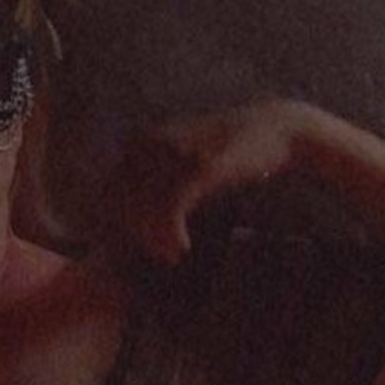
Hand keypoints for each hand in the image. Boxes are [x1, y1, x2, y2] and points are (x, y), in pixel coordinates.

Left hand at [107, 99, 308, 264]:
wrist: (277, 128)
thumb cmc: (230, 152)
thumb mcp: (186, 160)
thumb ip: (158, 179)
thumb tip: (132, 216)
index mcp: (144, 142)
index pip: (107, 190)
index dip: (112, 223)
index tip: (132, 245)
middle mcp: (153, 145)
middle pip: (119, 203)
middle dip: (132, 236)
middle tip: (157, 253)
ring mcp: (177, 155)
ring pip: (142, 210)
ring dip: (153, 241)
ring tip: (172, 255)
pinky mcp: (201, 167)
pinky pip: (171, 209)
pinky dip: (171, 235)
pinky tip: (182, 248)